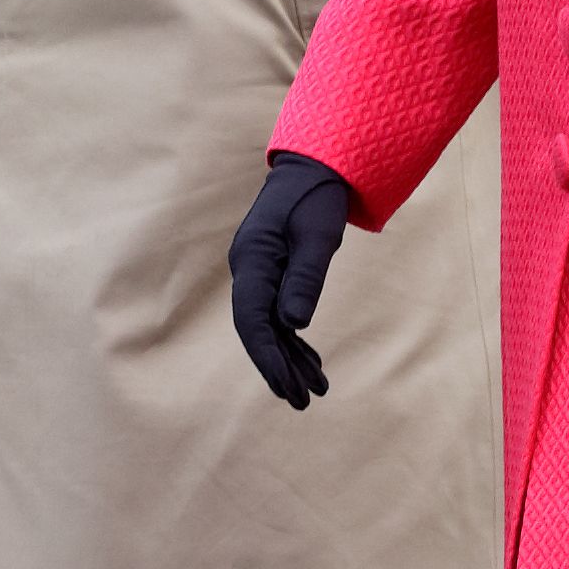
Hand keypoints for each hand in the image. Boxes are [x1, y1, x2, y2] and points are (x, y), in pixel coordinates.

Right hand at [229, 152, 349, 407]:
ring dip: (290, 359)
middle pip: (258, 329)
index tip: (286, 387)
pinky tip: (311, 363)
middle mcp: (249, 269)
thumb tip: (294, 324)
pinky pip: (279, 314)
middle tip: (303, 402)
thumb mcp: (319, 237)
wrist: (315, 166)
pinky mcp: (273, 273)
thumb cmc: (318, 196)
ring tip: (315, 391)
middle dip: (279, 367)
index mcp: (253, 260)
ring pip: (269, 326)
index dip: (268, 357)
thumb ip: (306, 278)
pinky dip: (295, 340)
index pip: (252, 320)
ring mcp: (259, 272)